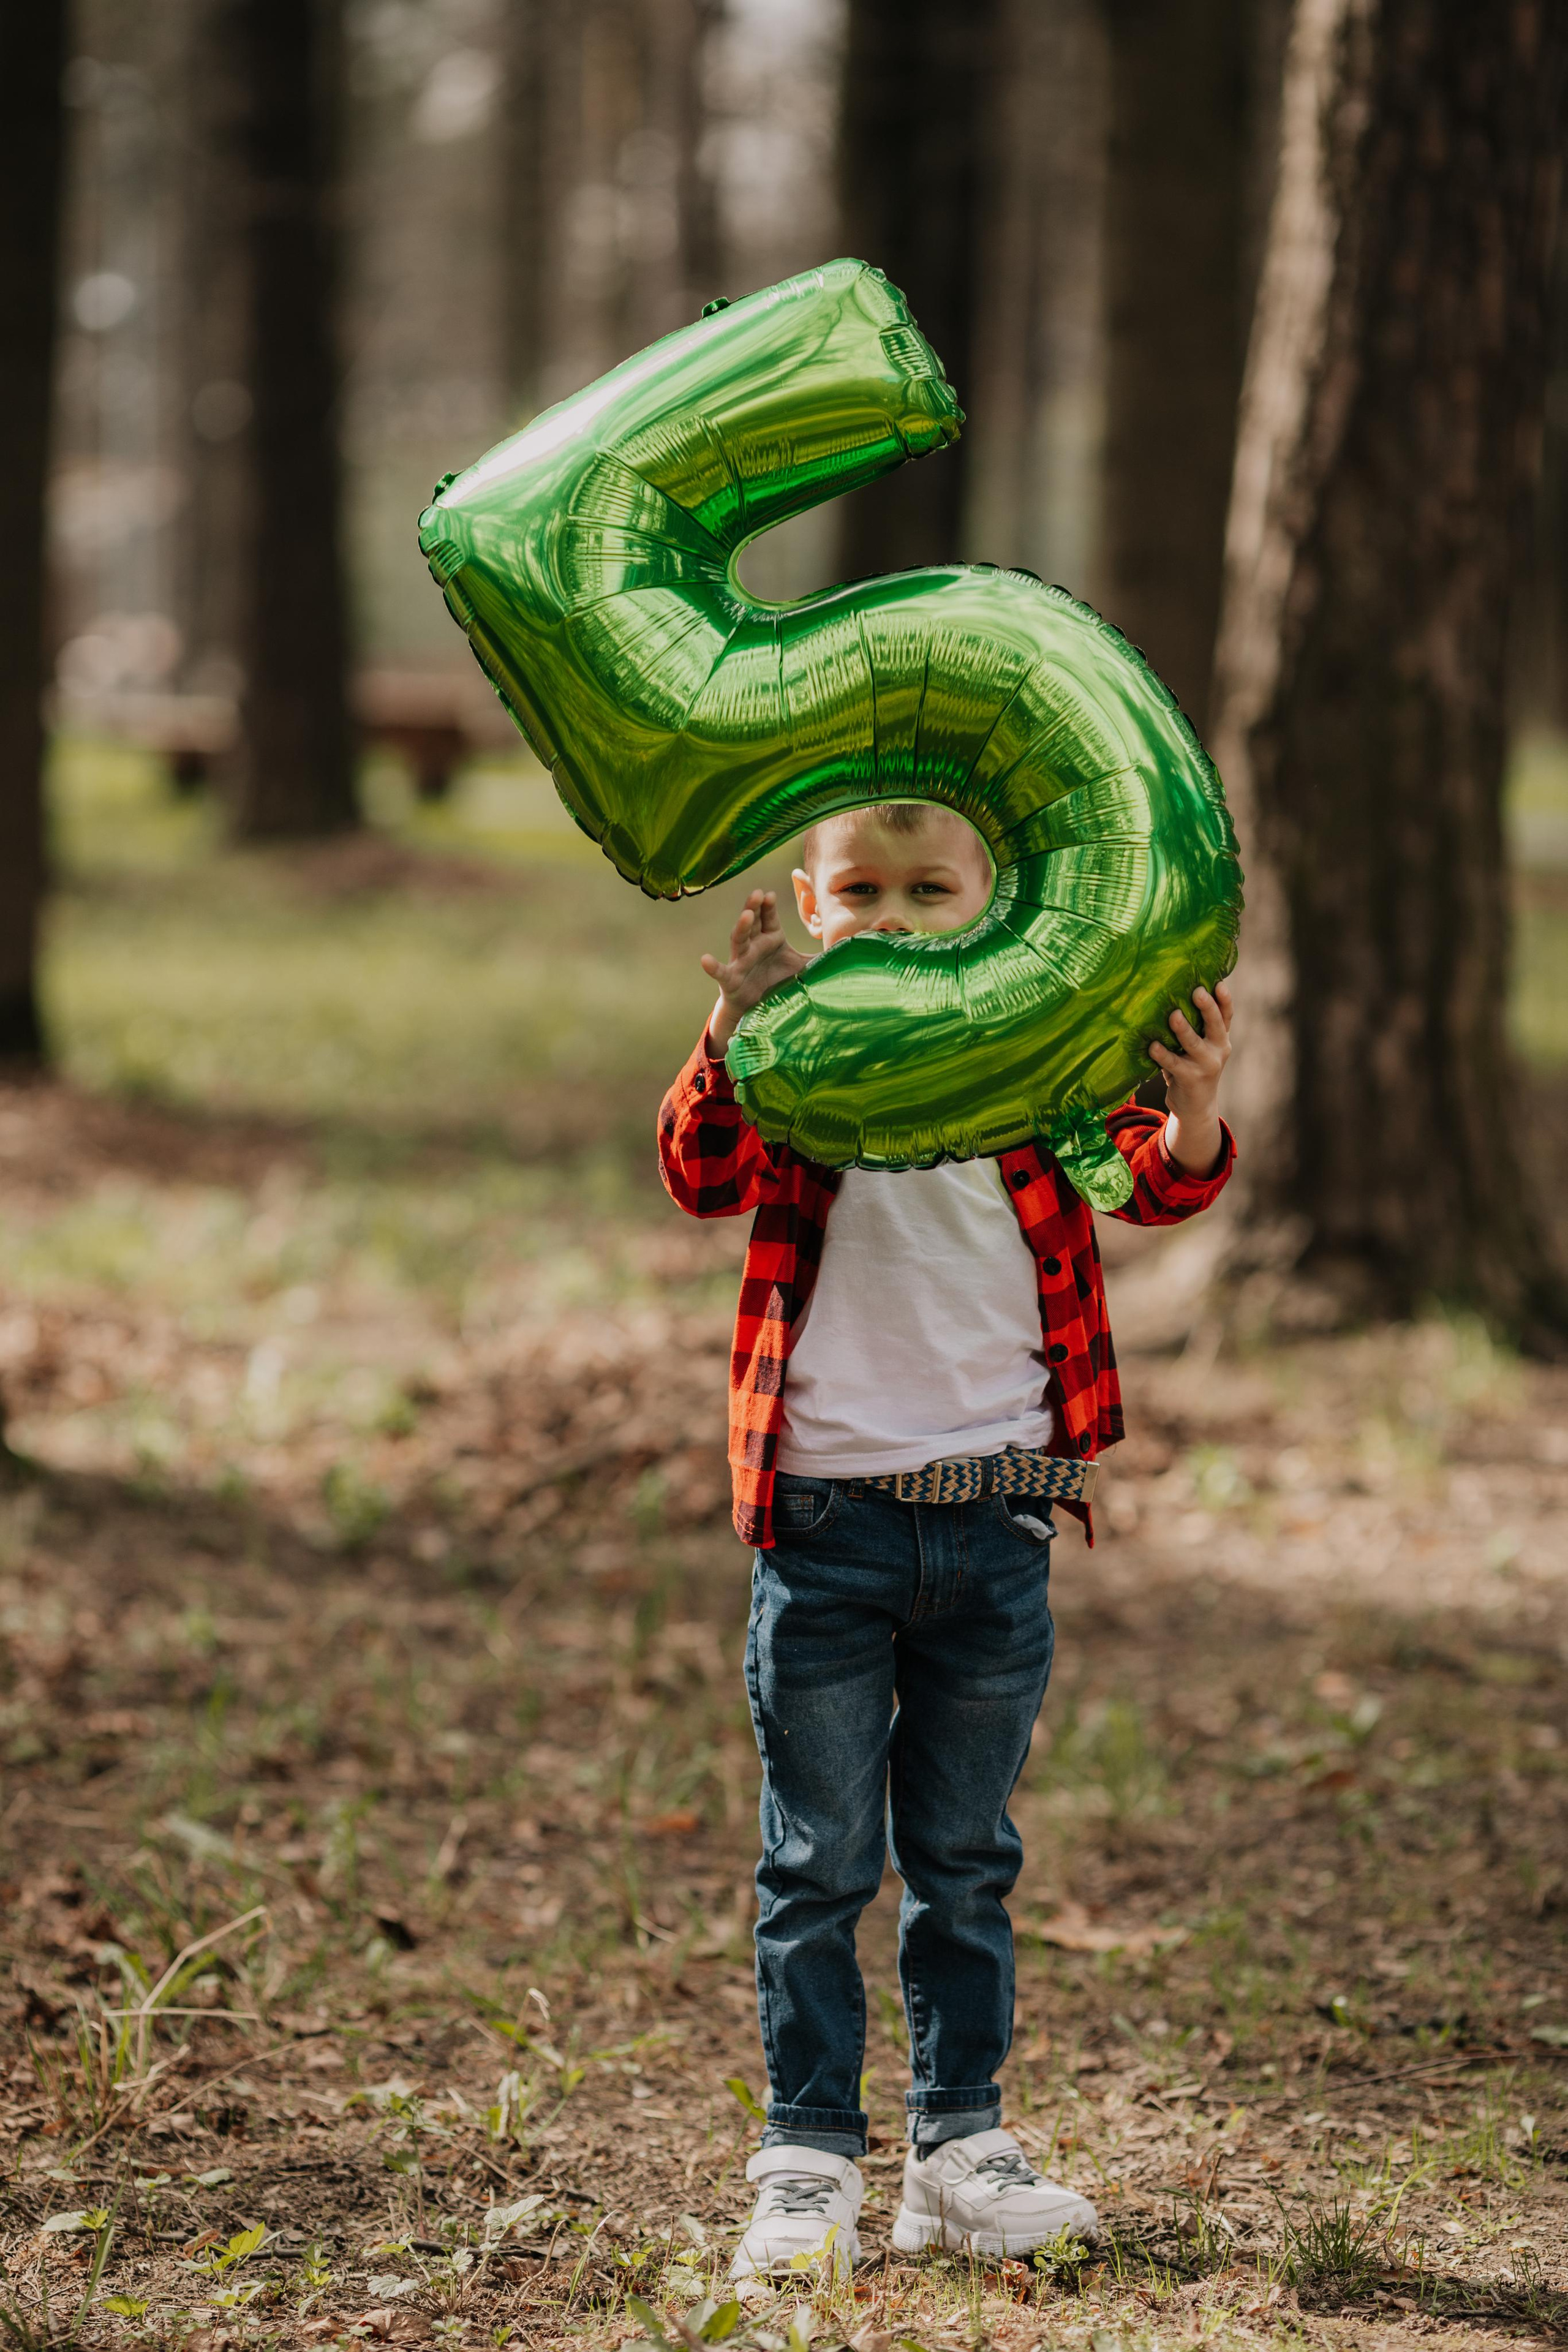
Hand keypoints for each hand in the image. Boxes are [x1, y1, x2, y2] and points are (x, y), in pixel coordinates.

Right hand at [701, 889, 809, 1052]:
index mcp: (770, 939)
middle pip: (752, 922)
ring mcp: (741, 962)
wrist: (758, 1009)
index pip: (769, 918)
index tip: (771, 894)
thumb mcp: (803, 968)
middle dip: (754, 907)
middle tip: (758, 894)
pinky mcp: (731, 980)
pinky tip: (705, 959)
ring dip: (740, 927)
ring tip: (745, 916)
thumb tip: (851, 949)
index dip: (768, 906)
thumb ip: (823, 957)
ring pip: (738, 941)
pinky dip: (712, 966)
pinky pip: (721, 972)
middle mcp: (754, 946)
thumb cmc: (780, 983)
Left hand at [1147, 978, 1232, 1176]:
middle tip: (1197, 991)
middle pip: (1216, 1025)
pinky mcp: (1191, 1079)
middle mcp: (1218, 1050)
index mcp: (1221, 1038)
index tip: (1218, 982)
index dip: (1224, 999)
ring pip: (1195, 1044)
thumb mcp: (1197, 1047)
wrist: (1195, 1106)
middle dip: (1207, 1008)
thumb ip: (1193, 1028)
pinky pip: (1174, 1064)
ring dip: (1184, 1029)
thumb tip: (1167, 995)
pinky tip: (1152, 1046)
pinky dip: (1162, 1054)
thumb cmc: (1190, 1067)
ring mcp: (1206, 1065)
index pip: (1226, 1015)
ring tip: (1174, 1015)